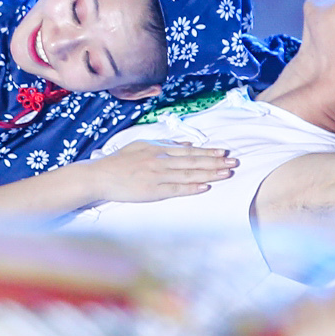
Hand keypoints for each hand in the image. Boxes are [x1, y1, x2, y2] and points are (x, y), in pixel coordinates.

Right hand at [81, 138, 235, 203]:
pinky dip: (191, 188)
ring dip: (209, 174)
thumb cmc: (120, 161)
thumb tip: (186, 144)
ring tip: (226, 174)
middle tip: (233, 163)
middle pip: (193, 162)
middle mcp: (160, 161)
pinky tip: (204, 187)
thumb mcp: (142, 145)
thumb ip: (165, 144)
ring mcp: (157, 176)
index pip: (189, 151)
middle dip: (215, 162)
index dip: (208, 152)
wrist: (100, 176)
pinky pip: (175, 189)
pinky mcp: (152, 191)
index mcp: (158, 149)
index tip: (224, 152)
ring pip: (188, 175)